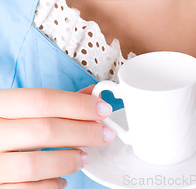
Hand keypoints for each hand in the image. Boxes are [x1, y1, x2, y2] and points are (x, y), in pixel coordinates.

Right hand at [0, 86, 114, 187]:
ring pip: (35, 164)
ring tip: (84, 157)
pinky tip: (61, 179)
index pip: (43, 100)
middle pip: (45, 130)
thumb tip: (90, 97)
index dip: (77, 104)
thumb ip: (51, 101)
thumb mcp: (15, 105)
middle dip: (82, 132)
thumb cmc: (0, 124)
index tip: (101, 109)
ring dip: (68, 160)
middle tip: (104, 134)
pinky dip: (49, 186)